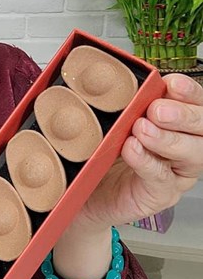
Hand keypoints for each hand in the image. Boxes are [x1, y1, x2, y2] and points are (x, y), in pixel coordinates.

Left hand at [79, 73, 202, 228]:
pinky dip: (147, 161)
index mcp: (176, 124)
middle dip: (183, 115)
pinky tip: (132, 150)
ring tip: (142, 129)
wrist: (86, 195)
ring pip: (193, 154)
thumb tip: (118, 85)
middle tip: (157, 109)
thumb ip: (123, 108)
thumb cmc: (103, 156)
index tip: (171, 83)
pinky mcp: (160, 194)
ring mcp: (175, 173)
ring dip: (168, 139)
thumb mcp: (112, 125)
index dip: (189, 92)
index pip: (195, 104)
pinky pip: (162, 178)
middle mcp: (183, 148)